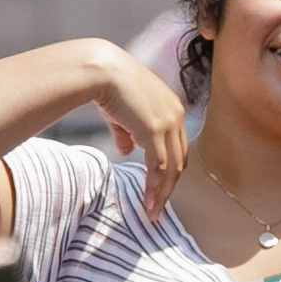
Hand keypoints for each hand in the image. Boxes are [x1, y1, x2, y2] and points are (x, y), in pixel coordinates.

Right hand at [82, 39, 188, 215]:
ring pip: (171, 167)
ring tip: (152, 211)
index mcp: (172, 108)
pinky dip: (154, 187)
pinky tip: (147, 201)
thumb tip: (126, 151)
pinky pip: (159, 166)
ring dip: (162, 192)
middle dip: (169, 186)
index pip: (176, 147)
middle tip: (158, 206)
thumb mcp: (121, 114)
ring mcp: (168, 122)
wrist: (101, 70)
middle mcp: (176, 115)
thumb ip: (127, 134)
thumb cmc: (107, 86)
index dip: (168, 170)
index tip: (159, 189)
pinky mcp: (156, 130)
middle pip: (179, 160)